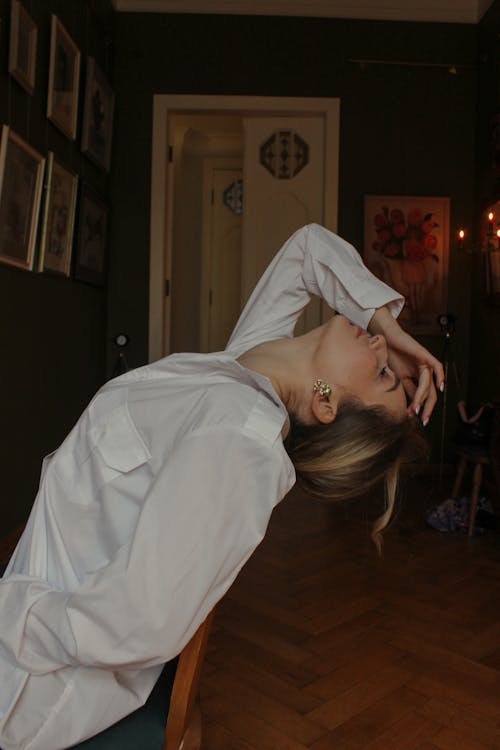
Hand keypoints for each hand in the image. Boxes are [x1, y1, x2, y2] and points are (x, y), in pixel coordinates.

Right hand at [369, 307, 444, 424]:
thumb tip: (408, 407)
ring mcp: (425, 364)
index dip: (420, 408)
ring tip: (416, 407)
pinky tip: (440, 387)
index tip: (416, 419)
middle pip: (430, 393)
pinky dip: (440, 376)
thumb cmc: (389, 356)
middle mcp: (423, 372)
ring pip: (428, 385)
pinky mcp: (425, 355)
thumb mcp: (397, 377)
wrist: (384, 340)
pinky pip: (437, 366)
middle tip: (423, 420)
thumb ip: (406, 390)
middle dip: (427, 408)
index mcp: (416, 378)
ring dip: (423, 397)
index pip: (422, 396)